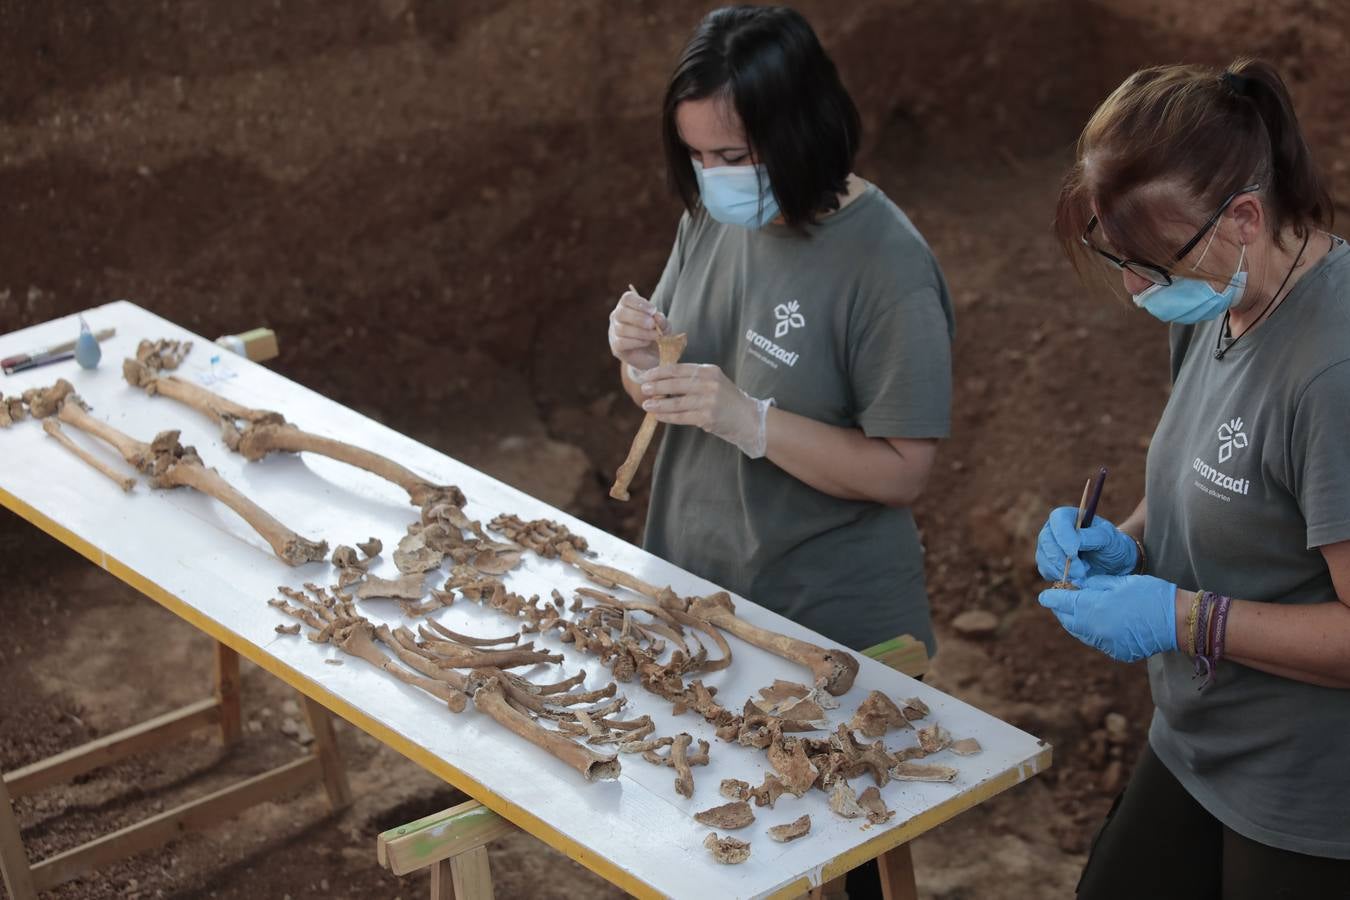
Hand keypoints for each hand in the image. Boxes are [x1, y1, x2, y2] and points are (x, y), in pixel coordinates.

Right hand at [608, 287, 667, 370]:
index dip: (639, 303)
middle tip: (652, 325)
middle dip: (639, 318)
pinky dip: (636, 342)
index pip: (627, 298)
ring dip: (641, 332)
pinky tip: (646, 342)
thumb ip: (662, 321)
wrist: (653, 356)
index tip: (653, 311)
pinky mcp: (616, 346)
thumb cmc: (656, 335)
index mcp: (627, 306)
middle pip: (621, 313)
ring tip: (654, 336)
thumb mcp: (663, 327)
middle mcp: (617, 316)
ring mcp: (614, 332)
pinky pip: (622, 342)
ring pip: (622, 329)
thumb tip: (657, 316)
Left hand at [636, 363, 772, 457]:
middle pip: (675, 383)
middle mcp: (709, 383)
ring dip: (659, 404)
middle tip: (643, 388)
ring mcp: (709, 401)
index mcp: (708, 370)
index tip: (646, 375)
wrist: (748, 418)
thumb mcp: (713, 381)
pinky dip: (667, 417)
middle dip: (656, 386)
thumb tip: (662, 381)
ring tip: (646, 405)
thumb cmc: (726, 400)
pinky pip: (681, 416)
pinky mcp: (707, 417)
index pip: (678, 369)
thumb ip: (692, 379)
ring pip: (676, 402)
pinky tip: (658, 416)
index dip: (659, 372)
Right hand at [1035, 507, 1138, 583]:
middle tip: (1080, 572)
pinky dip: (1059, 577)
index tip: (1073, 553)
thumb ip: (1093, 537)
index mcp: (1069, 516)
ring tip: (1082, 574)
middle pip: (1046, 539)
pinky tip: (1075, 577)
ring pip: (1043, 557)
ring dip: (1061, 570)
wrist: (1112, 563)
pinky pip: (1045, 570)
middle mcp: (1054, 529)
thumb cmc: (1112, 546)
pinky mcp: (1047, 562)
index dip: (1062, 536)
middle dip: (1061, 558)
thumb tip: (1074, 541)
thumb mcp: (1109, 538)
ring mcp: (1048, 546)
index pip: (1058, 519)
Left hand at [1038, 574, 1178, 662]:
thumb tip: (1076, 586)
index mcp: (1093, 608)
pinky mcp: (1115, 652)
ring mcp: (1105, 644)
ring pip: (1079, 632)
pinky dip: (1091, 631)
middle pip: (1067, 620)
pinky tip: (1098, 621)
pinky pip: (1095, 641)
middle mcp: (1094, 629)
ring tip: (1080, 609)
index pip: (1061, 603)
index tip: (1045, 595)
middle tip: (1063, 599)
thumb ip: (1093, 585)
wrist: (1178, 621)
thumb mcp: (1118, 581)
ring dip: (1075, 621)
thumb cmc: (1150, 594)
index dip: (1052, 597)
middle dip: (1062, 609)